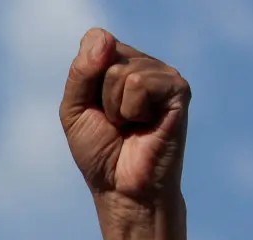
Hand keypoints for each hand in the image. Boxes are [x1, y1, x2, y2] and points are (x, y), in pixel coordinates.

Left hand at [60, 28, 194, 239]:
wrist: (122, 189)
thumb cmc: (100, 153)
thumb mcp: (74, 110)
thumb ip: (81, 71)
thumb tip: (104, 38)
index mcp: (120, 63)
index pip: (95, 40)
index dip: (85, 77)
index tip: (94, 108)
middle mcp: (144, 63)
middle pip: (106, 55)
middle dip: (99, 98)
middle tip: (114, 123)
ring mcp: (163, 75)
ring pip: (121, 72)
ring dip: (115, 108)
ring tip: (130, 126)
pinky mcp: (178, 89)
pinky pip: (138, 84)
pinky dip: (131, 111)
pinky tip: (145, 125)